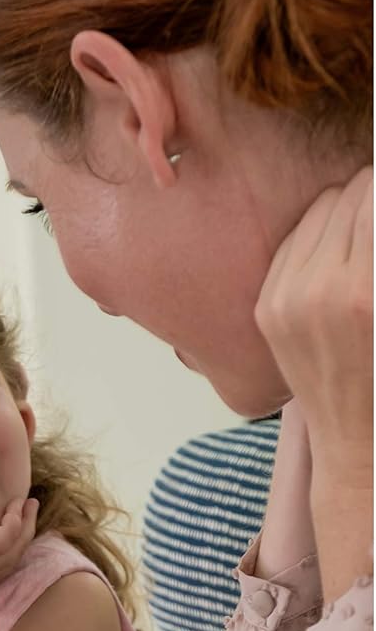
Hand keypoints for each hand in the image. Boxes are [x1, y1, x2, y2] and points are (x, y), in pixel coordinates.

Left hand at [0, 496, 39, 620]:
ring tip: (27, 503)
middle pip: (12, 556)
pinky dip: (16, 519)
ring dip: (25, 522)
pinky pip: (10, 533)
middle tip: (28, 511)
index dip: (4, 550)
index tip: (7, 532)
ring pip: (16, 544)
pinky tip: (14, 505)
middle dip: (23, 533)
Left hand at [255, 166, 372, 490]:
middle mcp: (319, 292)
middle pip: (352, 194)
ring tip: (366, 233)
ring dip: (349, 209)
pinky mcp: (266, 307)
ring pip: (322, 208)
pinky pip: (295, 238)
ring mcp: (284, 300)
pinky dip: (320, 234)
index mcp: (363, 295)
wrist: (353, 436)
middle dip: (375, 197)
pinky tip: (337, 253)